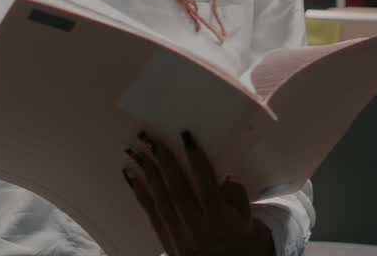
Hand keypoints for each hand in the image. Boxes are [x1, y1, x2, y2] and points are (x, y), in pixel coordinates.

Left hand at [124, 131, 274, 255]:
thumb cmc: (235, 234)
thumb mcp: (245, 215)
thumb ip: (235, 193)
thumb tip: (222, 175)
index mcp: (219, 219)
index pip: (207, 186)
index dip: (197, 161)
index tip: (187, 137)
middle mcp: (197, 227)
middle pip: (178, 191)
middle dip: (165, 164)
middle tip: (153, 141)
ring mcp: (179, 234)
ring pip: (161, 201)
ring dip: (148, 174)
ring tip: (136, 153)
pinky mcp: (166, 239)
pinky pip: (150, 213)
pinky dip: (140, 193)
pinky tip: (131, 176)